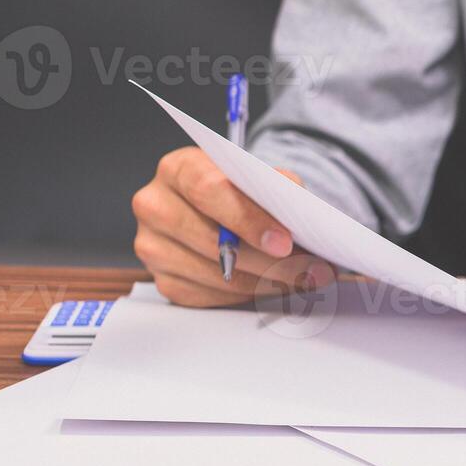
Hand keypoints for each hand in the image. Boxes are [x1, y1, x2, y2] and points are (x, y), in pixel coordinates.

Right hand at [131, 146, 333, 306]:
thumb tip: (302, 213)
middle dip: (271, 262)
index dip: (249, 219)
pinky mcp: (163, 280)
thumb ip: (277, 187)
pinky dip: (250, 294)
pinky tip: (275, 285)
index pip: (209, 190)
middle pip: (213, 242)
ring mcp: (153, 246)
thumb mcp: (256, 177)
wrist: (214, 211)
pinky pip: (212, 296)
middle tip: (312, 270)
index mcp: (178, 169)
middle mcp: (155, 205)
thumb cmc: (236, 192)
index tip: (284, 242)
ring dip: (268, 282)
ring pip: (217, 276)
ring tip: (305, 279)